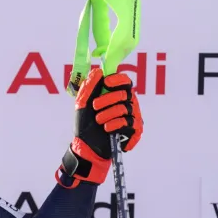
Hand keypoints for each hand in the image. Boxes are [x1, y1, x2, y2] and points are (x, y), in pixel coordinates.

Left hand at [57, 68, 143, 185]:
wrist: (86, 146)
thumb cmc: (85, 124)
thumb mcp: (82, 103)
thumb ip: (89, 87)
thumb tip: (99, 71)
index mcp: (116, 95)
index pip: (125, 81)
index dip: (117, 79)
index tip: (106, 83)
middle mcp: (128, 103)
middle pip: (125, 93)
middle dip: (107, 99)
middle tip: (95, 106)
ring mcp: (133, 117)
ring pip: (125, 108)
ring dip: (107, 114)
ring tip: (98, 121)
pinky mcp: (135, 131)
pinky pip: (128, 122)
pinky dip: (114, 124)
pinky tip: (106, 128)